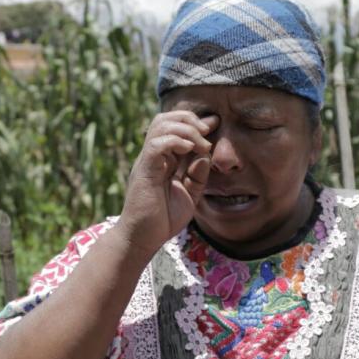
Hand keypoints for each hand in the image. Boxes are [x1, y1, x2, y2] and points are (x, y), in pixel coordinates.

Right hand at [116, 111, 218, 256]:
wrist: (143, 239)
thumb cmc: (163, 220)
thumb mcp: (189, 196)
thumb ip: (198, 176)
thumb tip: (206, 155)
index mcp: (164, 160)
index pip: (175, 129)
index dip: (195, 122)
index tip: (215, 123)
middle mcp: (154, 156)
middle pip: (165, 119)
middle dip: (189, 119)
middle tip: (208, 132)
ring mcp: (148, 161)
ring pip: (161, 126)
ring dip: (186, 129)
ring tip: (202, 144)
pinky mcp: (145, 170)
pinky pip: (157, 144)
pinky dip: (176, 140)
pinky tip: (190, 149)